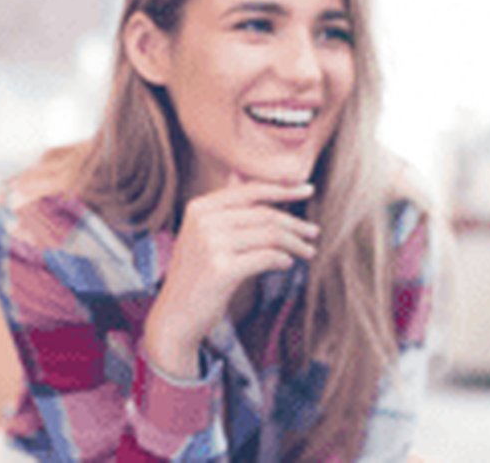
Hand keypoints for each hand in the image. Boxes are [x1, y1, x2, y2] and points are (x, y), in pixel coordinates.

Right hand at [141, 176, 318, 378]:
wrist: (174, 318)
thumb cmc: (197, 275)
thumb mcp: (203, 234)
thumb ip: (223, 206)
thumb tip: (238, 171)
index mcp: (200, 207)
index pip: (251, 191)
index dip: (283, 189)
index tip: (308, 190)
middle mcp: (203, 221)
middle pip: (265, 214)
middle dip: (295, 223)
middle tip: (315, 232)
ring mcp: (210, 244)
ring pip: (271, 236)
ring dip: (296, 244)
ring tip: (308, 251)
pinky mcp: (220, 269)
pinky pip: (266, 257)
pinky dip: (282, 260)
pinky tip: (287, 264)